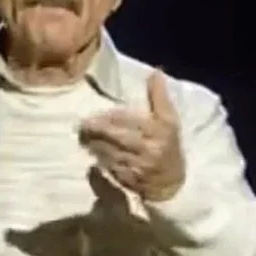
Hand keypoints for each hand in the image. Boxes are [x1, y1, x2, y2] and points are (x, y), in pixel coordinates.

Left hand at [79, 70, 184, 201]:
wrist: (174, 183)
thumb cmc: (169, 145)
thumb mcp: (169, 119)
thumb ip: (159, 96)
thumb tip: (156, 71)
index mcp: (159, 131)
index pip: (129, 120)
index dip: (109, 117)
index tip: (94, 115)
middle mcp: (149, 149)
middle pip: (118, 137)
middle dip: (97, 131)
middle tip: (82, 125)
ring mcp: (139, 167)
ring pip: (111, 152)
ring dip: (94, 144)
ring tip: (82, 137)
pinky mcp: (131, 180)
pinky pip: (111, 168)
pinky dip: (99, 159)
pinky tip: (91, 153)